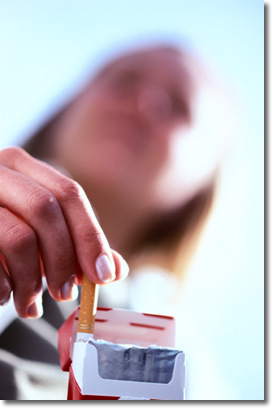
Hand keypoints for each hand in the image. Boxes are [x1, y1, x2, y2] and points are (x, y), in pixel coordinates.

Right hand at [0, 147, 128, 317]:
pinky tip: (4, 296)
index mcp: (23, 167)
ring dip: (33, 281)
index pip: (69, 193)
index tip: (103, 276)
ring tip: (31, 305)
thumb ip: (77, 246)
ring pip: (19, 238)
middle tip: (67, 295)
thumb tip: (116, 270)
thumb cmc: (4, 236)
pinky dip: (3, 287)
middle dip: (63, 258)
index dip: (90, 236)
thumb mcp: (41, 234)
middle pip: (46, 209)